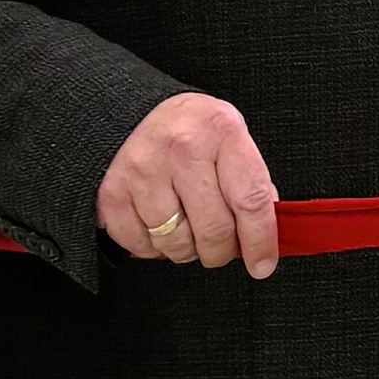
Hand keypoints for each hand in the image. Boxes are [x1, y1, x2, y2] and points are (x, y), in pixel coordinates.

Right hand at [98, 92, 280, 278]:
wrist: (135, 114)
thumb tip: (266, 235)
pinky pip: (140, 244)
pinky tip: (159, 228)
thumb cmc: (192, 132)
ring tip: (188, 232)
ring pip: (176, 242)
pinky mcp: (113, 192)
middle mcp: (182, 149)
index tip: (262, 264)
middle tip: (220, 248)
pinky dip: (153, 248)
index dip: (260, 241)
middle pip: (214, 229)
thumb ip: (251, 183)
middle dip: (221, 252)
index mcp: (222, 132)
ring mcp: (144, 170)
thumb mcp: (231, 140)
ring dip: (187, 250)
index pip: (251, 200)